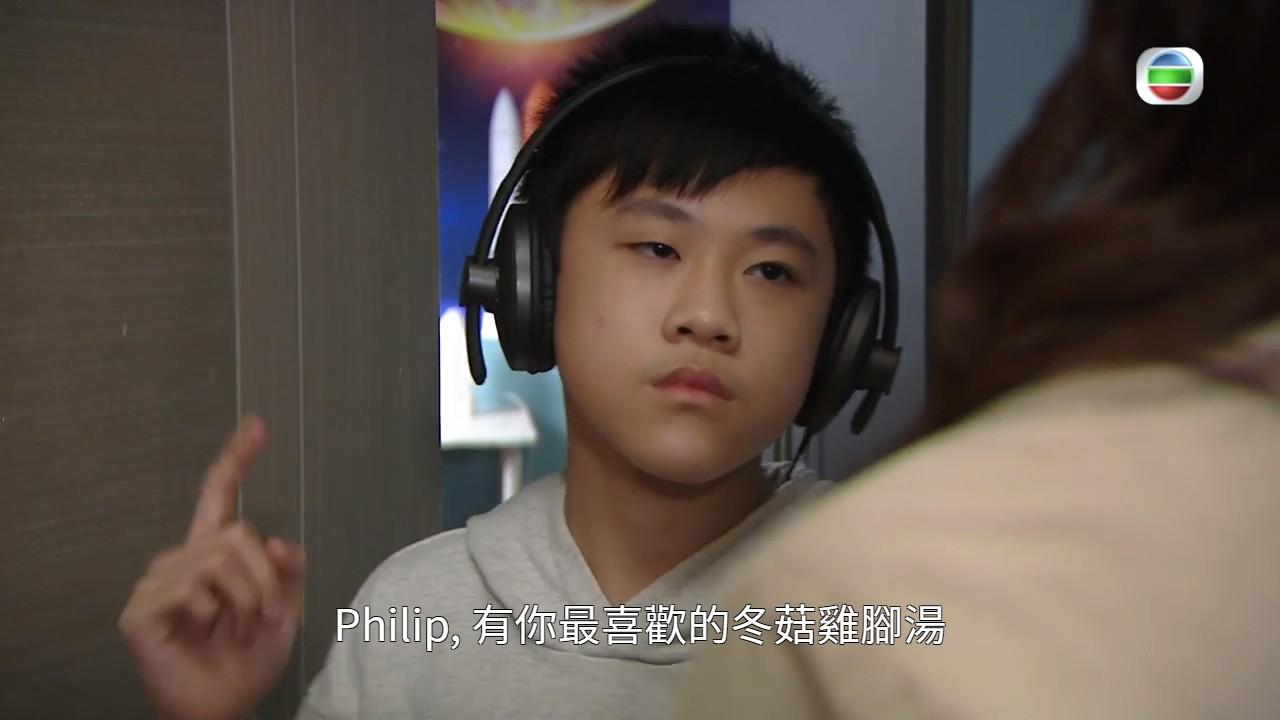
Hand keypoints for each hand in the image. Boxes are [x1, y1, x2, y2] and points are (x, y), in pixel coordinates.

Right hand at [118, 415, 305, 719]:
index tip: (258, 426)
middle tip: (263, 615)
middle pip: (238, 533)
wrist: (225, 704)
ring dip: (247, 599)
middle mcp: (183, 558)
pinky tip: (206, 631)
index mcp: (215, 552)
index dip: (236, 460)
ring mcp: (158, 582)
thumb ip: (288, 569)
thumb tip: (278, 540)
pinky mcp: (141, 610)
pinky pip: (192, 588)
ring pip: (221, 559)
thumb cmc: (249, 656)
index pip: (221, 498)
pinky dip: (215, 613)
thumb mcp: (286, 608)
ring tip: (237, 628)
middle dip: (265, 577)